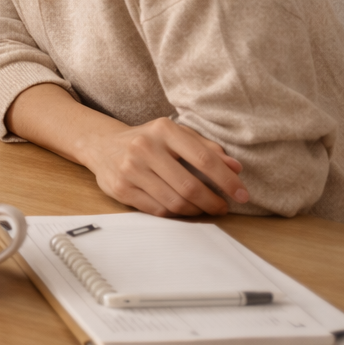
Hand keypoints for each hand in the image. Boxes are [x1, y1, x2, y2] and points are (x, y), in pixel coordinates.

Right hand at [77, 116, 248, 216]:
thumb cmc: (148, 140)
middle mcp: (144, 147)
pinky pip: (157, 210)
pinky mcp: (120, 188)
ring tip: (204, 208)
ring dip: (196, 211)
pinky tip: (182, 209)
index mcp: (163, 130)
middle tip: (223, 207)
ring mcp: (130, 169)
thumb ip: (206, 148)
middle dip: (212, 202)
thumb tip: (236, 168)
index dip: (227, 181)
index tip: (242, 195)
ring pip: (174, 202)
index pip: (203, 159)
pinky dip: (175, 214)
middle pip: (189, 186)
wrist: (101, 144)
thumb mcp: (175, 135)